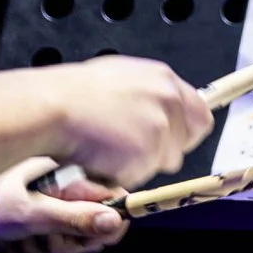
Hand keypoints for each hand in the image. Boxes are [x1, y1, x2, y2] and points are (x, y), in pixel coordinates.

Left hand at [0, 157, 129, 252]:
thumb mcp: (30, 212)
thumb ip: (74, 218)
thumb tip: (116, 221)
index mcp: (73, 175)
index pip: (115, 201)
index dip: (106, 227)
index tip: (85, 240)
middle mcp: (67, 186)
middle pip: (94, 227)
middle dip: (66, 242)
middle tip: (41, 237)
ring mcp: (52, 202)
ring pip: (69, 240)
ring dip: (43, 247)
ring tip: (18, 237)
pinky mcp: (39, 217)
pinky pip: (49, 243)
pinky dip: (31, 249)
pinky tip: (11, 240)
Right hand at [43, 55, 210, 187]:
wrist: (53, 108)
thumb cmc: (73, 95)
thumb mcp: (120, 79)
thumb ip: (147, 95)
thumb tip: (158, 109)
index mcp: (163, 78)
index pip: (199, 112)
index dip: (184, 130)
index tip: (169, 139)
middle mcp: (169, 100)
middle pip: (187, 140)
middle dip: (165, 149)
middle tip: (132, 148)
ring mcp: (161, 126)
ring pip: (166, 161)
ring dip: (143, 162)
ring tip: (110, 148)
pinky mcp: (149, 152)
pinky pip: (143, 174)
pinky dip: (125, 172)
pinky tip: (103, 156)